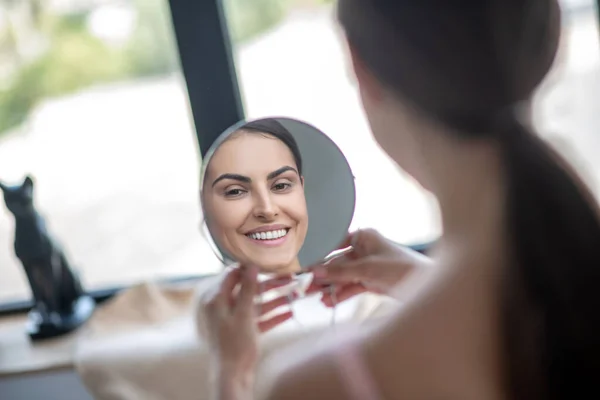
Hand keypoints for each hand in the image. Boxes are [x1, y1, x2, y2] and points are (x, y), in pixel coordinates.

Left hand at [198, 266, 293, 381]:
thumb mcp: (243, 313)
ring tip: (296, 294)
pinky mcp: (244, 332)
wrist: (233, 375)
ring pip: (257, 305)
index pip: (232, 275)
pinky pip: (260, 319)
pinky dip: (273, 316)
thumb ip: (247, 289)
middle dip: (271, 285)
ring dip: (276, 300)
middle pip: (249, 290)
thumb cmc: (234, 344)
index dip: (250, 268)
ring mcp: (235, 320)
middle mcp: (224, 307)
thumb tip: (251, 266)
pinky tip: (290, 312)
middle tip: (290, 278)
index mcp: (217, 299)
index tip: (268, 262)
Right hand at [307, 228, 431, 305]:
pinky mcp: (372, 281)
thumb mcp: (367, 269)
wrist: (428, 286)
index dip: (320, 255)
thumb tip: (314, 271)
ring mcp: (368, 266)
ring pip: (343, 276)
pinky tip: (329, 301)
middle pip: (338, 262)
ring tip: (316, 297)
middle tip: (306, 286)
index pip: (335, 243)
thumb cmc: (401, 268)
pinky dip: (342, 293)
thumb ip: (340, 272)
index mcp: (364, 236)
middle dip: (323, 275)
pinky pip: (352, 286)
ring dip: (331, 287)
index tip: (305, 265)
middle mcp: (364, 249)